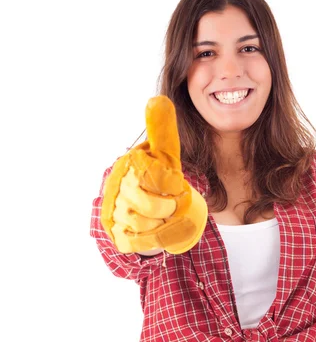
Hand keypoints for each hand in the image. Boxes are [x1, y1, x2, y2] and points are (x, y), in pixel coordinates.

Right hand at [100, 95, 207, 253]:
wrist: (137, 207)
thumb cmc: (153, 178)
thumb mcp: (161, 155)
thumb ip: (162, 131)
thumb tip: (158, 99)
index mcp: (128, 165)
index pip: (156, 176)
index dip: (171, 184)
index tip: (175, 184)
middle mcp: (116, 187)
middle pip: (152, 205)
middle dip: (169, 207)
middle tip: (172, 204)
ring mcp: (113, 212)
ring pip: (146, 226)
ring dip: (163, 223)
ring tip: (164, 216)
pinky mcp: (115, 234)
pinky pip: (138, 242)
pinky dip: (155, 239)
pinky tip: (158, 229)